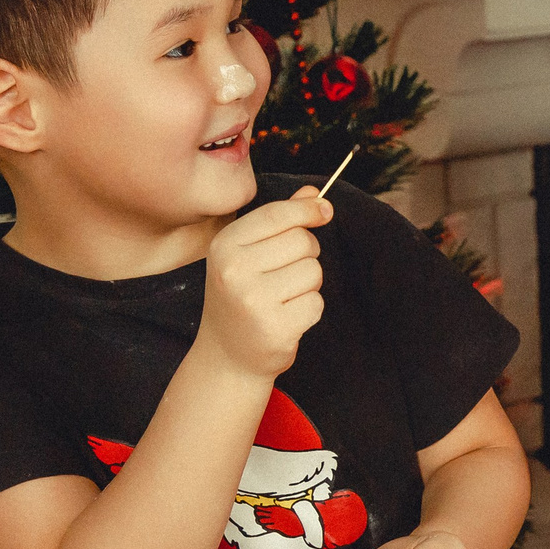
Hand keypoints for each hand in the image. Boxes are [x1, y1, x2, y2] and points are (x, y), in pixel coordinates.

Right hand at [197, 189, 333, 378]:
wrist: (227, 355)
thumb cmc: (241, 297)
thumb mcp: (249, 254)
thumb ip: (280, 221)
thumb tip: (314, 193)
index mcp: (224, 245)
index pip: (277, 215)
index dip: (307, 209)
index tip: (324, 210)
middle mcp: (234, 270)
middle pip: (302, 241)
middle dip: (306, 254)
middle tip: (286, 274)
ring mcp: (253, 300)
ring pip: (313, 272)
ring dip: (308, 285)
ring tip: (283, 298)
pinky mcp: (275, 328)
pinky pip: (316, 303)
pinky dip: (309, 310)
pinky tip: (287, 318)